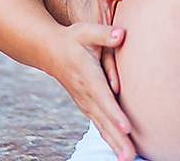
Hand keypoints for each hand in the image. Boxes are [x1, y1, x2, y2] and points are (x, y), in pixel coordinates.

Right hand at [52, 0, 133, 159]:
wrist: (50, 51)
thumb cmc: (73, 39)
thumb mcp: (86, 31)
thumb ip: (105, 34)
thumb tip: (122, 34)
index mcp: (87, 76)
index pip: (103, 97)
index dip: (115, 113)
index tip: (127, 128)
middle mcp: (85, 94)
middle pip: (103, 119)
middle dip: (117, 138)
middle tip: (130, 156)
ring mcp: (85, 102)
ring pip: (101, 126)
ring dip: (114, 143)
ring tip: (127, 159)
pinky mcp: (86, 106)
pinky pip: (99, 125)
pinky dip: (109, 139)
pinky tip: (119, 150)